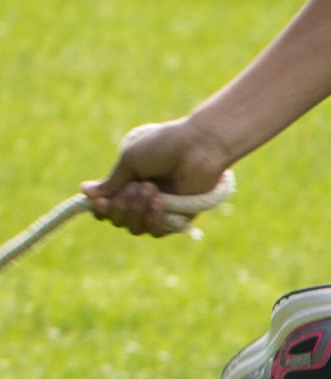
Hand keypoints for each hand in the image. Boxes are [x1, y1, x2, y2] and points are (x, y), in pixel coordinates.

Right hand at [85, 118, 234, 238]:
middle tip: (136, 187)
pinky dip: (152, 219)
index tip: (101, 202)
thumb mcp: (130, 160)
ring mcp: (160, 210)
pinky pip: (156, 232)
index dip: (101, 209)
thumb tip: (84, 192)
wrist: (198, 146)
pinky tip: (158, 202)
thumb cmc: (165, 146)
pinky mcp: (178, 218)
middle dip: (120, 207)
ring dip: (136, 211)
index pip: (106, 208)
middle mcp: (142, 199)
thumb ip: (111, 181)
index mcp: (129, 183)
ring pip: (134, 228)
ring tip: (150, 189)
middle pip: (117, 220)